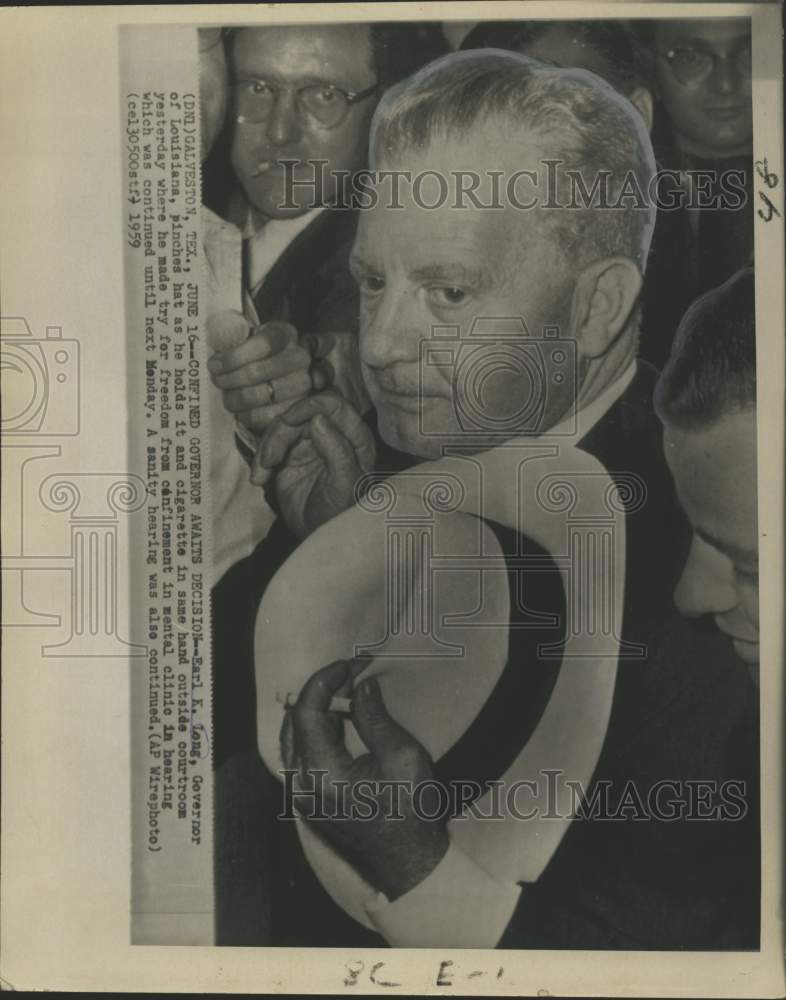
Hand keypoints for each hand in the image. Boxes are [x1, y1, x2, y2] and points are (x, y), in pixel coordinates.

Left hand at [208, 317, 335, 433]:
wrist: (277, 374)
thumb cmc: (255, 354)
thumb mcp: (246, 338)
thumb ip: (232, 340)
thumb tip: (216, 354)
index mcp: (285, 335)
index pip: (262, 344)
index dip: (234, 356)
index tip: (214, 365)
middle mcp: (300, 358)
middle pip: (258, 372)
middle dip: (230, 379)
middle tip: (216, 380)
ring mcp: (301, 386)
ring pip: (258, 396)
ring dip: (234, 398)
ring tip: (226, 395)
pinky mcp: (295, 410)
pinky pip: (261, 416)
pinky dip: (244, 414)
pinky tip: (239, 408)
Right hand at [252, 390, 375, 538]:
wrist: (318, 535)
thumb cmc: (340, 513)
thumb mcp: (344, 486)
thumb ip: (338, 451)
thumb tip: (318, 418)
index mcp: (356, 437)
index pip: (335, 404)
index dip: (308, 406)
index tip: (286, 421)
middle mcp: (335, 433)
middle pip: (303, 412)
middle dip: (281, 432)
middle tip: (269, 460)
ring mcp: (312, 440)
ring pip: (283, 425)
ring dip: (267, 448)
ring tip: (262, 476)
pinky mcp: (292, 450)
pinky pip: (271, 441)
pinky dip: (261, 458)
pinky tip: (259, 478)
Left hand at [281, 658, 449, 900]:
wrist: (409, 863)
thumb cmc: (411, 811)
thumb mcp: (401, 755)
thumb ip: (374, 717)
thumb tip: (361, 685)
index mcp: (321, 774)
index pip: (306, 711)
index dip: (324, 680)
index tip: (350, 664)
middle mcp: (301, 784)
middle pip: (294, 721)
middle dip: (320, 691)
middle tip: (351, 673)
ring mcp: (301, 794)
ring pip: (294, 736)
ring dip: (317, 709)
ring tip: (348, 691)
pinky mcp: (309, 799)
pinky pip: (302, 753)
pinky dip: (318, 730)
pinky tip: (343, 719)